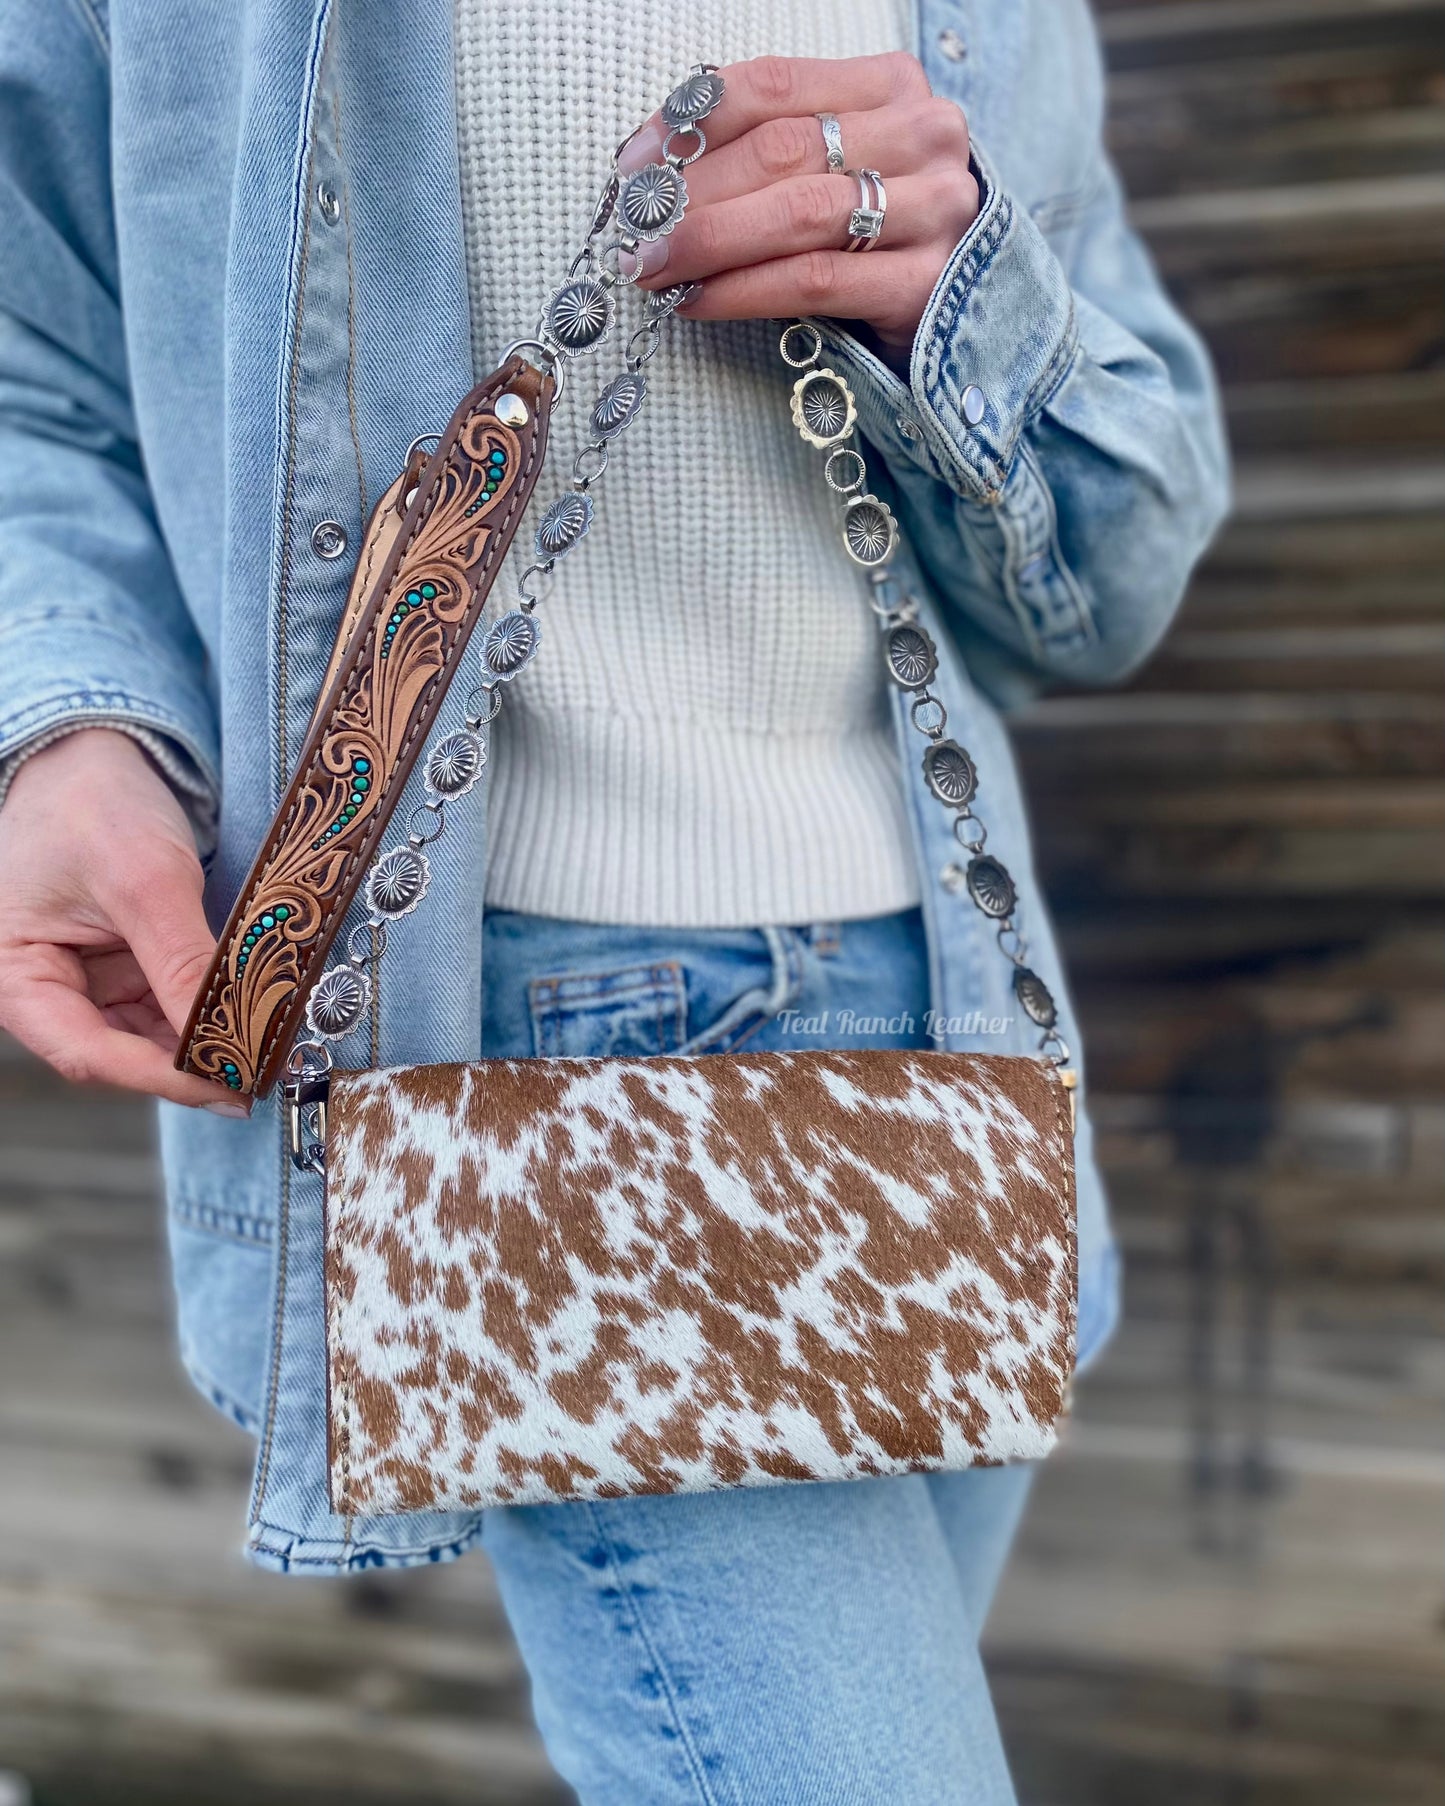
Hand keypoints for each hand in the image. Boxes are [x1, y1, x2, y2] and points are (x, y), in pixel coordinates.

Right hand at [0, 729, 244, 1111]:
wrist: (94, 760)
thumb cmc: (91, 805)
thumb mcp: (143, 879)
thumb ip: (181, 962)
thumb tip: (225, 1037)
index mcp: (15, 978)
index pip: (87, 1052)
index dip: (160, 1076)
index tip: (227, 1084)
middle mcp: (46, 991)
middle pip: (120, 1053)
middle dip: (189, 1063)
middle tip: (260, 1071)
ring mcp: (88, 982)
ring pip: (150, 1036)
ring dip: (204, 1044)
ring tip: (263, 1047)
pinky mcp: (124, 969)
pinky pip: (167, 1006)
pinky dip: (206, 1013)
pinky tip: (248, 1017)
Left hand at [621, 54, 979, 373]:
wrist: (963, 309)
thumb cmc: (877, 230)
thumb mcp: (834, 167)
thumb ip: (769, 147)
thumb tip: (654, 162)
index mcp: (892, 86)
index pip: (775, 84)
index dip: (693, 121)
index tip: (633, 164)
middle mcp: (924, 136)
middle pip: (781, 151)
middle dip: (692, 192)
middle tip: (634, 226)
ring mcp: (933, 210)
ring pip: (797, 215)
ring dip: (710, 242)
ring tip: (652, 265)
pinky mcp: (925, 283)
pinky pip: (815, 282)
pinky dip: (744, 290)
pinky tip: (697, 300)